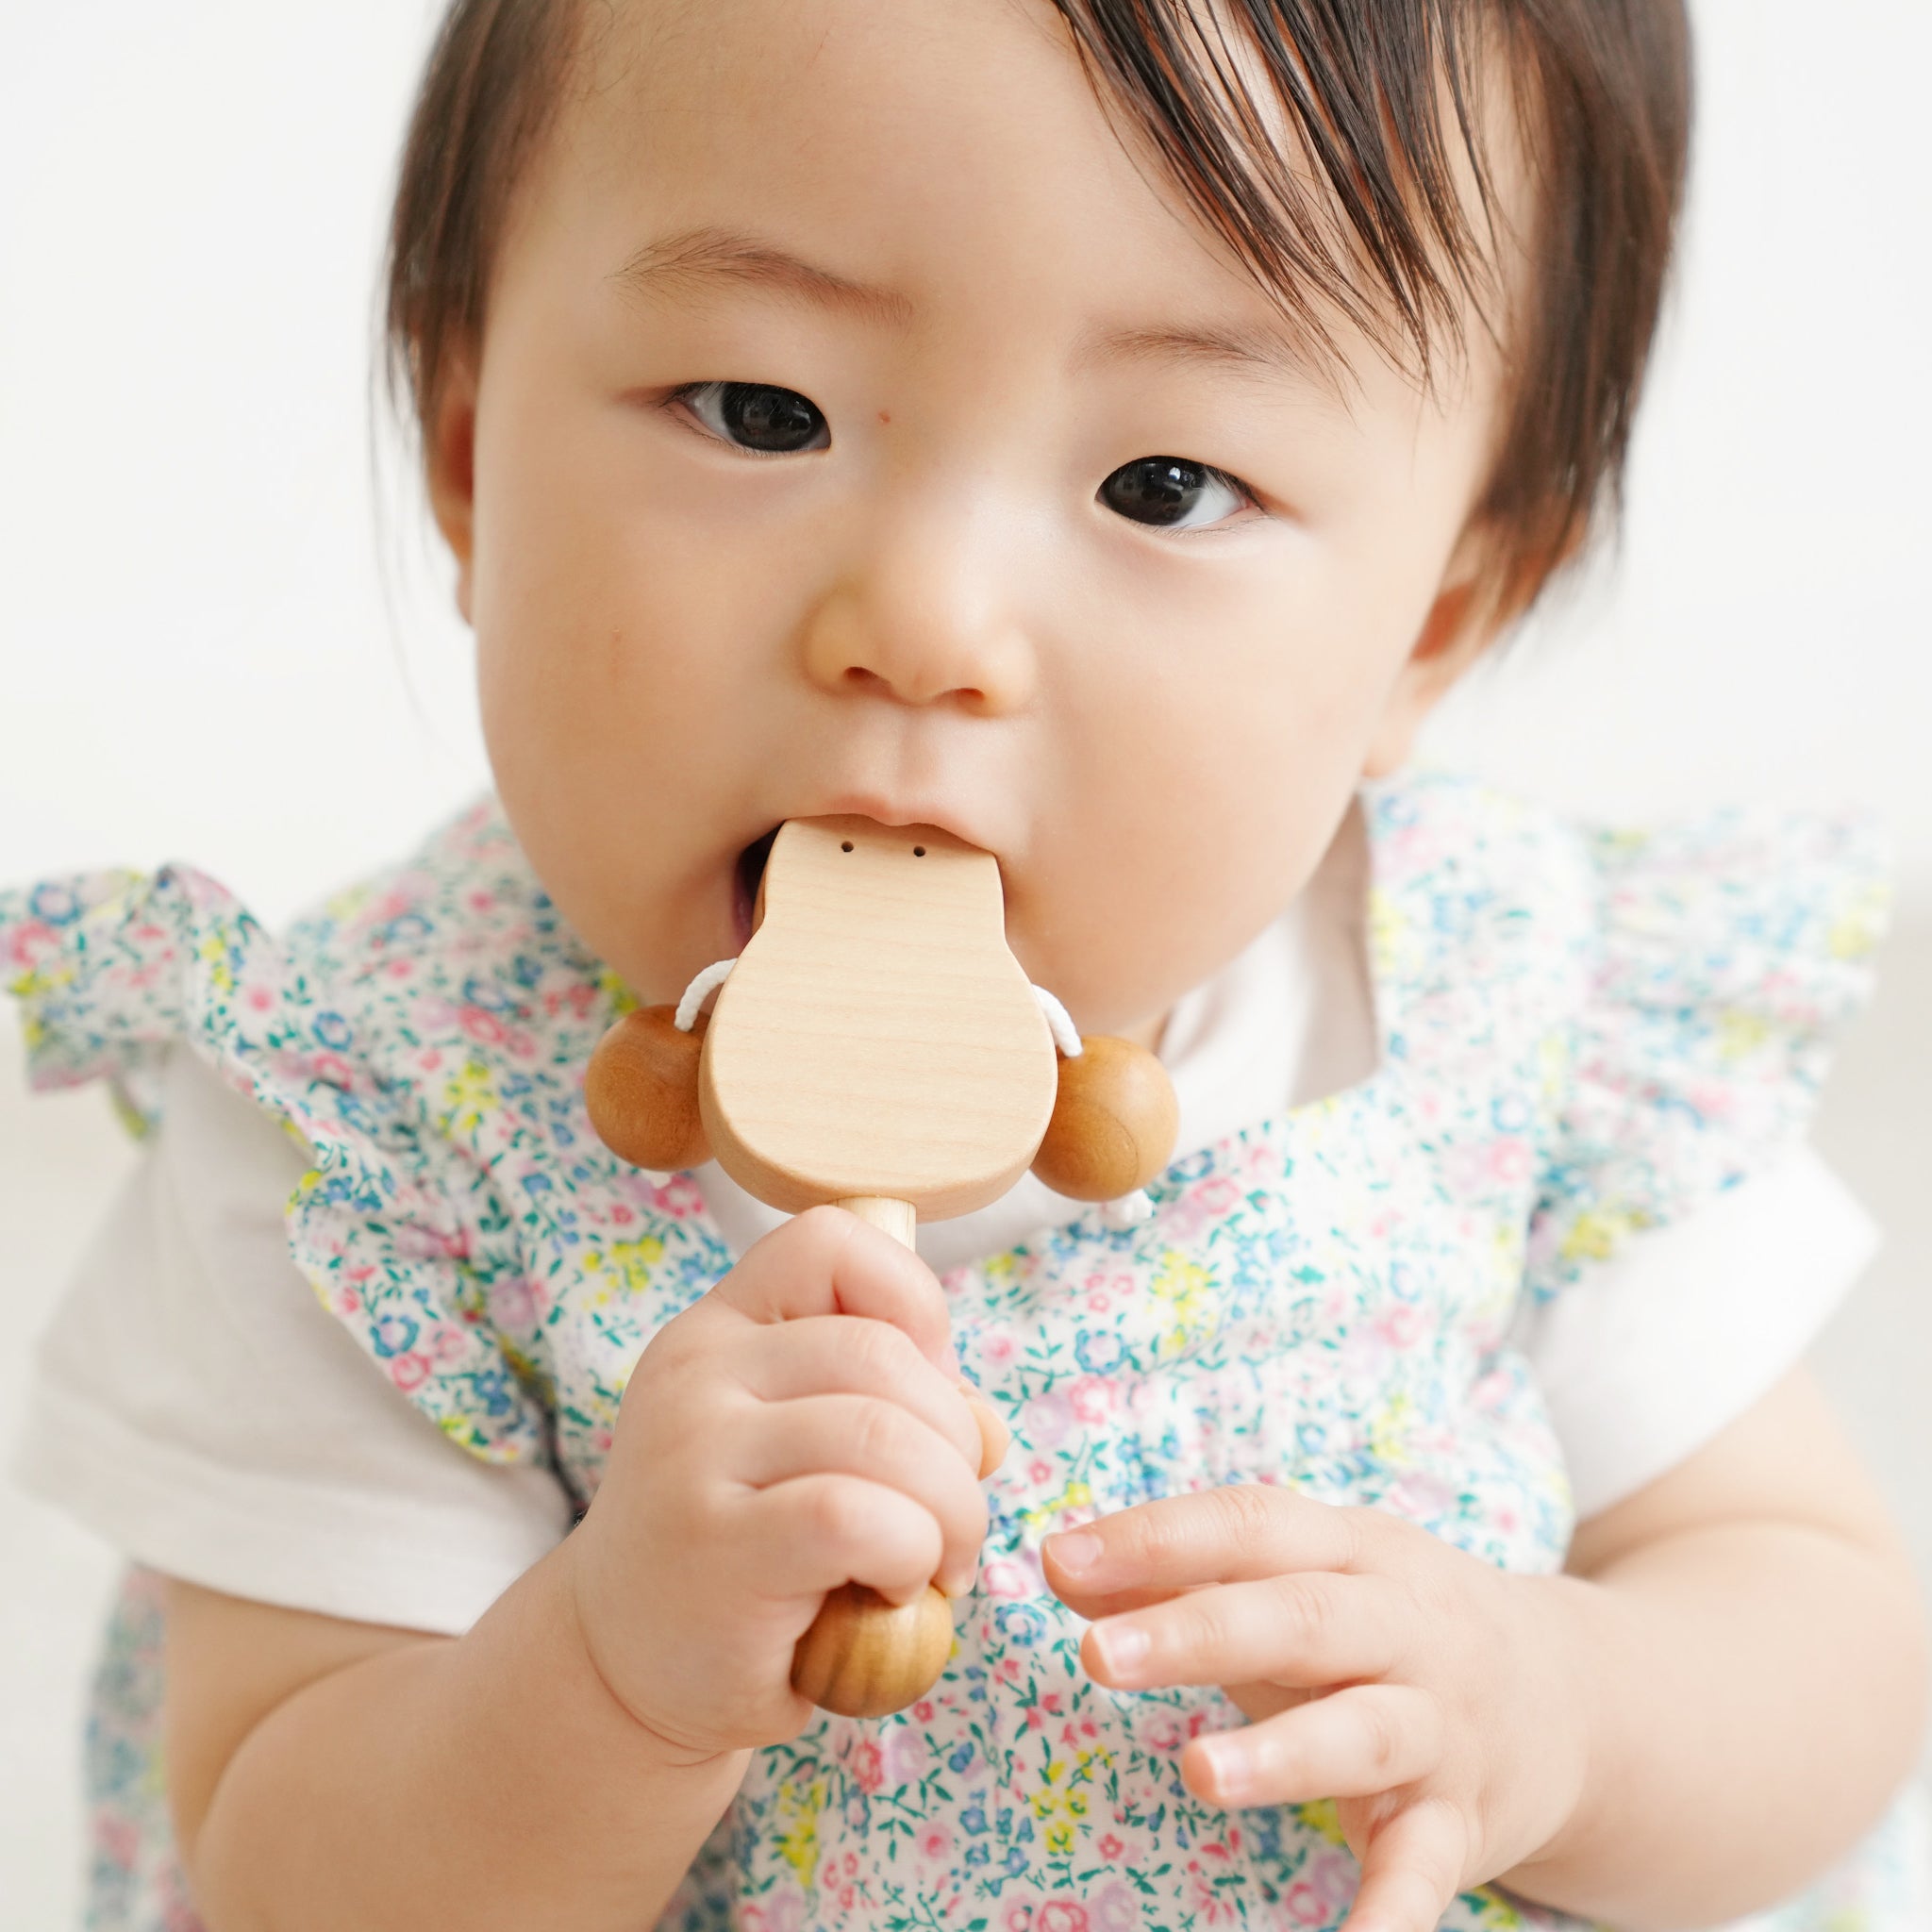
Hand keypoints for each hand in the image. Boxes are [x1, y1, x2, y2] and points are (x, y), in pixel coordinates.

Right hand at [568, 1206, 1007, 1760]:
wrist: (622, 1673)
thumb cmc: (743, 1554)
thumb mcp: (797, 1451)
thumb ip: (885, 1407)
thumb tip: (982, 1425)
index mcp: (719, 1329)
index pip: (829, 1240)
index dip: (913, 1301)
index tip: (923, 1394)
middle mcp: (696, 1372)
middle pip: (882, 1352)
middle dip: (956, 1442)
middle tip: (953, 1519)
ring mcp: (695, 1455)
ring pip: (882, 1433)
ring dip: (950, 1508)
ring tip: (940, 1563)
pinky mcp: (717, 1547)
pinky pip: (856, 1516)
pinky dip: (912, 1551)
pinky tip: (897, 1589)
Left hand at [1042, 1487, 1590, 1931]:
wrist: (1573, 1699)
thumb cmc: (1385, 1629)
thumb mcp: (1302, 1581)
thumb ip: (1184, 1574)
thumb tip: (1064, 1566)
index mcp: (1354, 1551)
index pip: (1253, 1524)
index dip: (1157, 1538)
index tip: (1061, 1560)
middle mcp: (1405, 1627)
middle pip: (1302, 1618)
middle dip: (1198, 1631)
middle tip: (1097, 1655)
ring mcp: (1440, 1726)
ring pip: (1363, 1733)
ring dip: (1281, 1755)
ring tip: (1196, 1773)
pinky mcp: (1463, 1824)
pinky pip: (1426, 1872)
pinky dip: (1389, 1916)